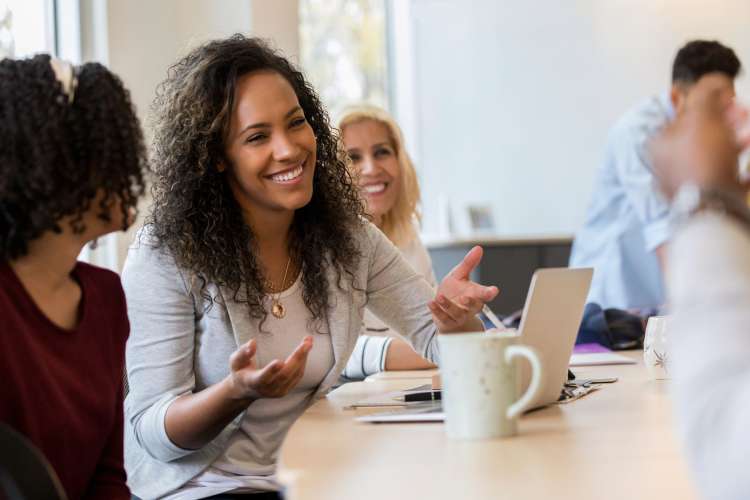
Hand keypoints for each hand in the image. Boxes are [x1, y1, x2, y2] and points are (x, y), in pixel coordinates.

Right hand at [226, 336, 312, 400]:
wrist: (245, 390)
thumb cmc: (240, 371)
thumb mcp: (235, 361)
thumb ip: (243, 352)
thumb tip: (252, 343)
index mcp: (253, 382)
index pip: (263, 377)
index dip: (271, 370)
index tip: (279, 361)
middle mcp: (268, 389)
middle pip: (285, 374)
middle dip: (298, 357)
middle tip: (307, 342)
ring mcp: (278, 391)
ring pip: (294, 375)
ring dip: (303, 357)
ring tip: (308, 341)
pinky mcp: (286, 390)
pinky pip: (297, 376)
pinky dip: (303, 362)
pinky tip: (304, 350)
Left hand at [429, 246, 498, 331]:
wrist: (443, 309)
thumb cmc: (455, 291)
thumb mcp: (460, 275)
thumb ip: (469, 263)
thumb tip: (478, 248)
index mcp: (476, 295)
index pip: (485, 294)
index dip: (489, 293)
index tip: (493, 290)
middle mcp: (470, 307)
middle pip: (474, 306)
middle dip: (470, 302)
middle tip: (465, 297)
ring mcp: (459, 316)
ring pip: (457, 313)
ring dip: (448, 305)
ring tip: (439, 297)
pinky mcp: (447, 322)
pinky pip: (443, 318)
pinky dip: (437, 311)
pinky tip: (431, 303)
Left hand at [652, 74, 749, 198]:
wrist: (714, 208)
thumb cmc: (703, 161)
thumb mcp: (702, 117)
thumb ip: (706, 93)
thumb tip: (713, 81)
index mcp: (658, 144)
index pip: (682, 114)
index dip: (709, 103)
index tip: (730, 100)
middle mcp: (667, 163)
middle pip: (701, 133)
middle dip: (727, 120)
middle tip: (745, 115)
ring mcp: (685, 182)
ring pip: (714, 153)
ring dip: (737, 138)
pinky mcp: (705, 197)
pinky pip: (724, 174)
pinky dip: (739, 163)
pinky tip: (749, 159)